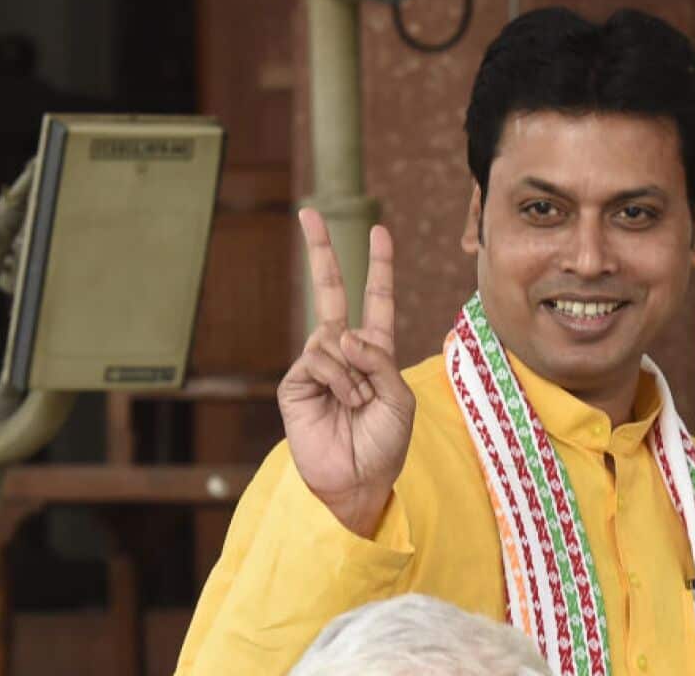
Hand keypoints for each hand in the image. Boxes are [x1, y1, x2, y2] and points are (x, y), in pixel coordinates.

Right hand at [277, 208, 414, 537]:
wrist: (357, 481)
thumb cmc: (385, 444)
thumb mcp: (398, 397)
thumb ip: (378, 359)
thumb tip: (342, 334)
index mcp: (374, 353)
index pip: (377, 300)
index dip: (379, 267)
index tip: (379, 232)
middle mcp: (343, 353)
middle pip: (330, 291)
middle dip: (321, 251)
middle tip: (308, 212)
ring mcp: (317, 365)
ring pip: (333, 336)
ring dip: (353, 370)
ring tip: (357, 402)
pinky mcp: (296, 382)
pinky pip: (319, 359)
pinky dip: (338, 379)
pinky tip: (342, 402)